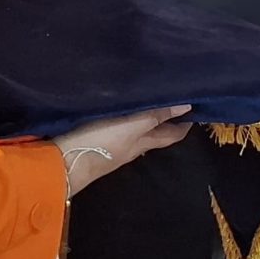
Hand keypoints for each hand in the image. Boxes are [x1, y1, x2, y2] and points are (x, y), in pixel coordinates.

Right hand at [52, 105, 192, 196]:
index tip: (194, 109)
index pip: (172, 134)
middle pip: (154, 133)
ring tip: (145, 96)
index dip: (184, 124)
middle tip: (170, 96)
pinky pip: (116, 129)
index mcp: (144, 142)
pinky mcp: (96, 142)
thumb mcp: (133, 125)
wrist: (65, 162)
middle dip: (164, 118)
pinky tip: (116, 108)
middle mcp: (132, 146)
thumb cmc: (103, 142)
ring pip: (135, 131)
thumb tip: (188, 106)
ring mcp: (114, 146)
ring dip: (142, 117)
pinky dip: (122, 119)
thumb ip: (156, 115)